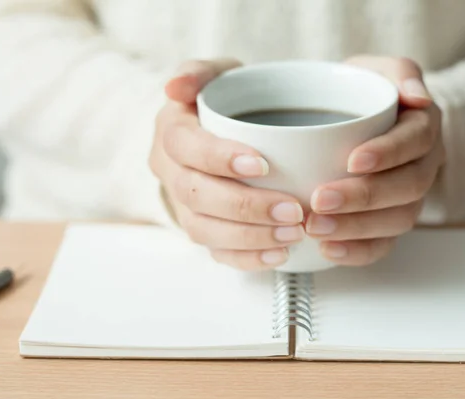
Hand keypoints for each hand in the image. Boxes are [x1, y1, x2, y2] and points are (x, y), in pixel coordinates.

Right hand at [150, 59, 304, 270]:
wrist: (214, 137)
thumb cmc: (223, 104)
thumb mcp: (214, 76)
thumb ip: (199, 73)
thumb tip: (174, 87)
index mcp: (171, 132)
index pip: (185, 147)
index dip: (220, 158)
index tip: (263, 165)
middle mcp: (171, 173)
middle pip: (197, 196)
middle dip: (246, 207)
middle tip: (292, 210)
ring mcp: (183, 206)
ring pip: (205, 231)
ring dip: (250, 237)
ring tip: (293, 235)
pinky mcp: (201, 229)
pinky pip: (216, 253)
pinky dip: (247, 258)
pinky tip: (280, 255)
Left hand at [305, 56, 444, 265]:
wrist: (354, 120)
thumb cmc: (361, 93)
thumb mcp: (376, 69)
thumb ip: (399, 72)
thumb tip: (418, 97)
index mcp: (423, 127)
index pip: (415, 141)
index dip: (388, 153)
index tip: (351, 160)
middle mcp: (423, 165)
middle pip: (406, 188)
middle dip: (363, 197)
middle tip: (319, 201)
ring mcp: (409, 198)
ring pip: (397, 220)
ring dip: (356, 228)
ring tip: (315, 228)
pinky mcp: (391, 222)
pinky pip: (385, 245)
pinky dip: (358, 252)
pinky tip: (327, 250)